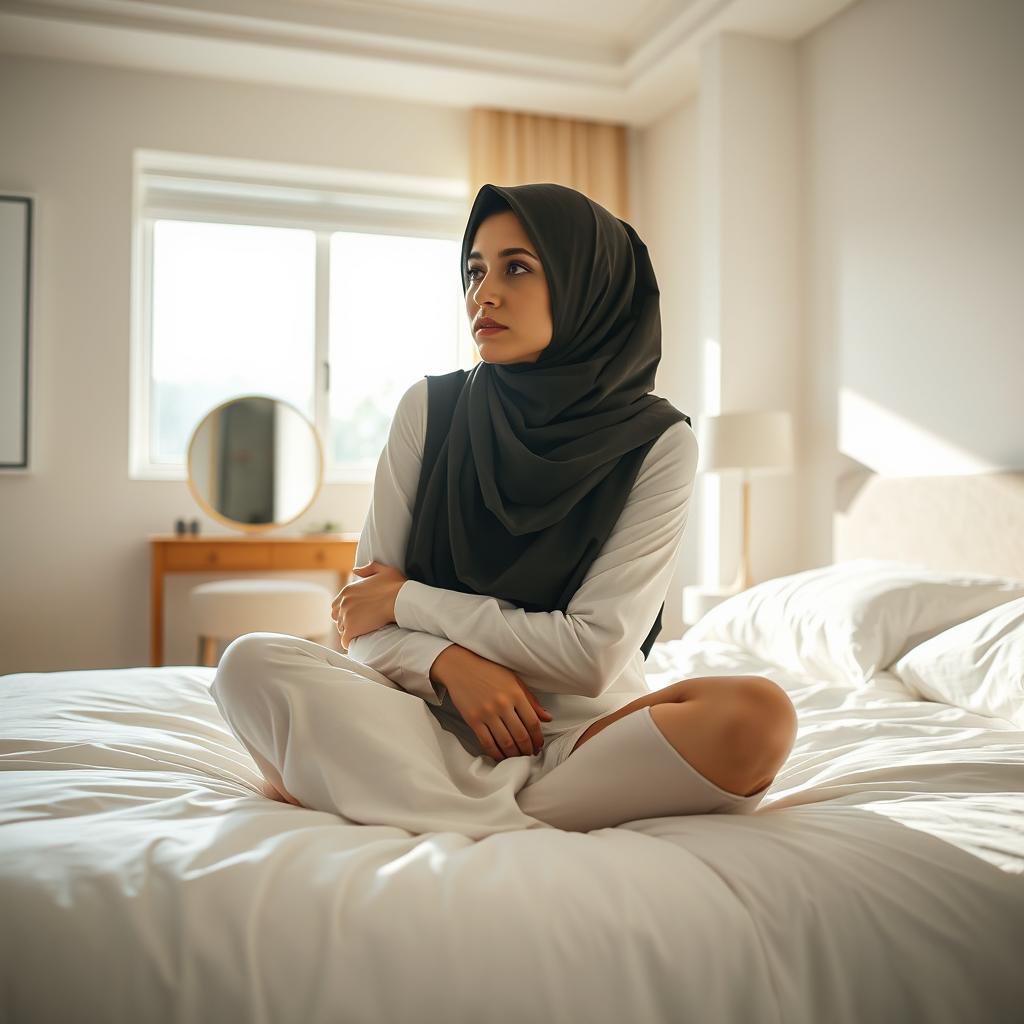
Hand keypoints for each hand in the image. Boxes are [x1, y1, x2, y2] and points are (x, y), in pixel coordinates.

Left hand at [333, 561, 406, 648]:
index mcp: (348, 590)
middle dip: (343, 620)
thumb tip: (355, 570)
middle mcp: (344, 603)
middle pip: (336, 616)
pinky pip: (344, 640)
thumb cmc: (396, 585)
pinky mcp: (352, 629)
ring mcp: (346, 616)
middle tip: (356, 624)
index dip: (344, 610)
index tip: (354, 614)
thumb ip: (367, 569)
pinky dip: (348, 642)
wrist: (400, 599)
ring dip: (348, 631)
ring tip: (358, 633)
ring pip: (341, 628)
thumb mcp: (383, 570)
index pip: (336, 604)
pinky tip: (354, 642)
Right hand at [429, 645, 552, 760]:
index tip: (539, 745)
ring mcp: (486, 713)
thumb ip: (531, 700)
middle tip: (530, 754)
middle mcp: (502, 704)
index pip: (532, 722)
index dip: (538, 738)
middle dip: (528, 749)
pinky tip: (501, 756)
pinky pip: (487, 742)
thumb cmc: (489, 672)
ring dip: (514, 754)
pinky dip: (496, 753)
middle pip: (520, 735)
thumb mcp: (514, 680)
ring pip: (505, 742)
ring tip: (518, 757)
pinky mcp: (473, 720)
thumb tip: (547, 718)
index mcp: (515, 694)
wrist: (460, 668)